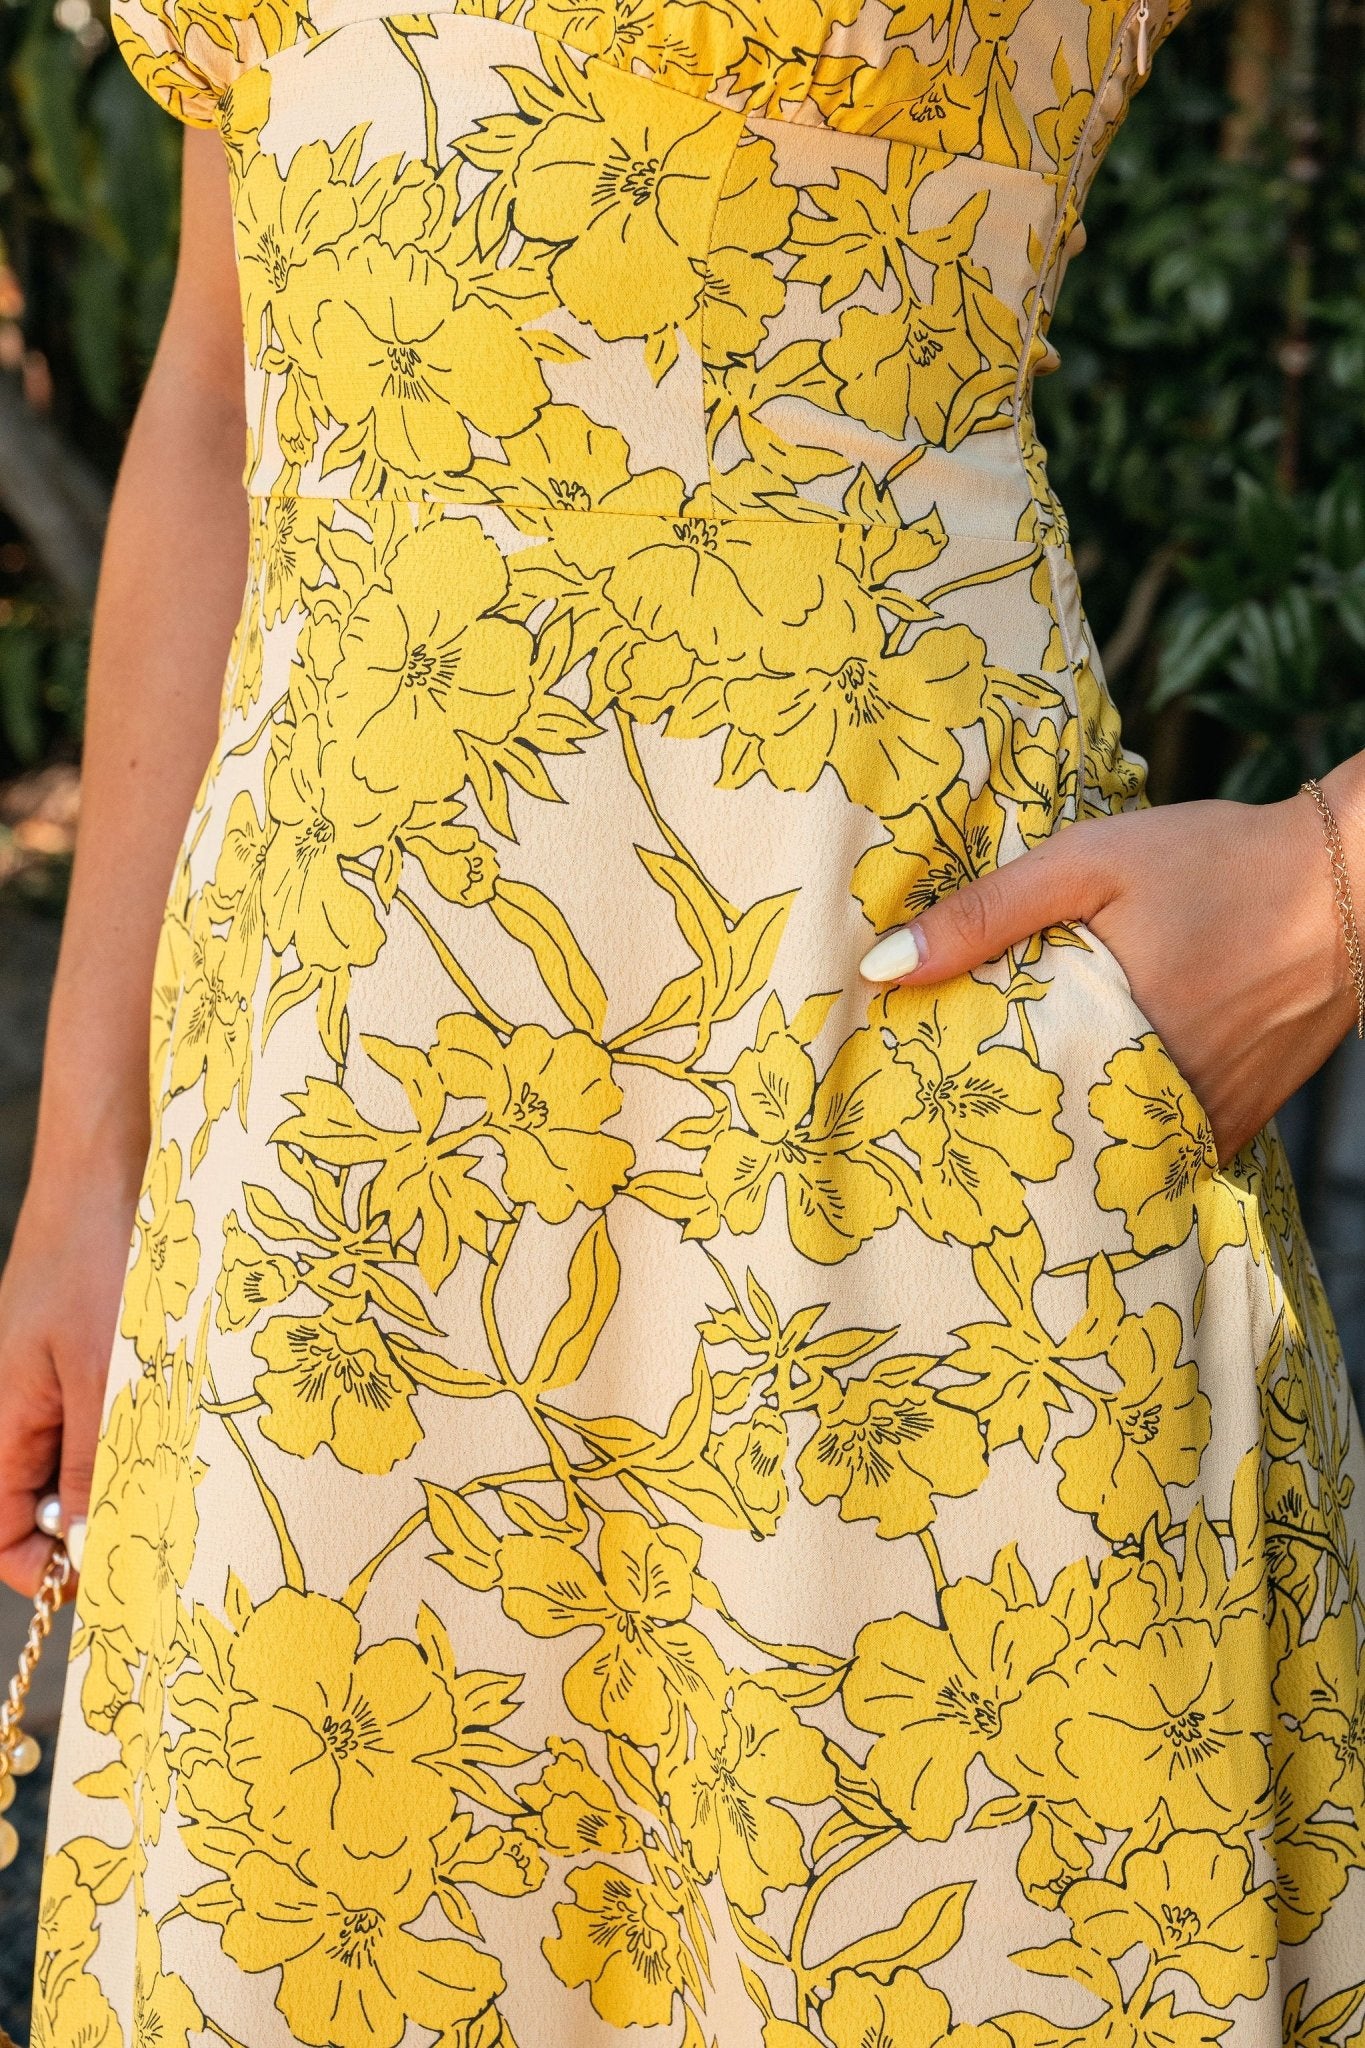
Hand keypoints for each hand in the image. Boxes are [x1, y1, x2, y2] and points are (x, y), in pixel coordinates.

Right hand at [0, 1159, 139, 1595]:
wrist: (112, 1163)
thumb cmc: (101, 1255)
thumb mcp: (105, 1372)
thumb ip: (92, 1462)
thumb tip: (86, 1551)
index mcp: (2, 1418)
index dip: (43, 1571)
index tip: (106, 1584)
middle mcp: (19, 1404)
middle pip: (43, 1502)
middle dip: (95, 1525)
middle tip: (165, 1527)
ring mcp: (54, 1375)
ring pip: (82, 1457)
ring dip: (125, 1472)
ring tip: (182, 1464)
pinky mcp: (89, 1350)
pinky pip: (104, 1411)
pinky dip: (137, 1426)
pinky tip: (180, 1414)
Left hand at [858, 766, 1364, 1164]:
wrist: (1351, 880)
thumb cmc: (1215, 862)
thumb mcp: (1089, 864)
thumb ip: (987, 913)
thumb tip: (882, 966)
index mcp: (1110, 1040)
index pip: (1000, 1112)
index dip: (947, 1119)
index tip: (896, 1119)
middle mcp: (1160, 1101)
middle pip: (1051, 1148)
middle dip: (994, 1143)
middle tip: (933, 1135)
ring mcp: (1206, 1124)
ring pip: (1107, 1159)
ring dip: (1059, 1148)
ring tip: (997, 1131)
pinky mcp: (1239, 1125)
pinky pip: (1161, 1154)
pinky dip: (1122, 1142)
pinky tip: (1081, 1120)